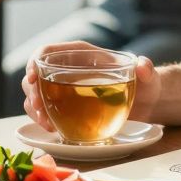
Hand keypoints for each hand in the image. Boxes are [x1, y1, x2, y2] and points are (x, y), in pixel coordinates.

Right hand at [21, 41, 160, 131]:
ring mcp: (64, 89)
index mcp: (81, 55)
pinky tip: (51, 129)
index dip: (34, 61)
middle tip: (39, 108)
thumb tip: (142, 65)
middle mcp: (67, 70)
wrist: (146, 105)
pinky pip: (44, 111)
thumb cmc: (145, 85)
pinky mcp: (65, 107)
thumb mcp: (149, 77)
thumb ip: (147, 70)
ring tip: (46, 123)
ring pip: (35, 94)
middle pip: (35, 75)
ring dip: (34, 108)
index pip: (48, 51)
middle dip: (31, 91)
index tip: (32, 77)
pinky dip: (41, 120)